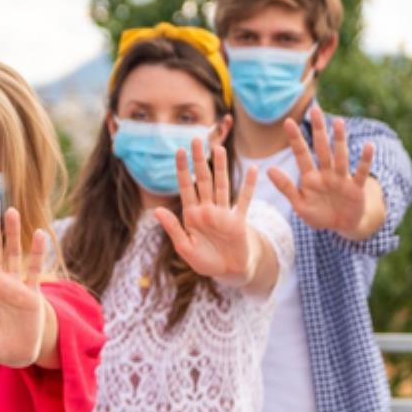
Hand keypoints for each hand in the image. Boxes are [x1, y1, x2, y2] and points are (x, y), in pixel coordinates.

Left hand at [155, 138, 259, 285]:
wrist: (228, 272)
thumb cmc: (205, 261)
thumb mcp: (185, 247)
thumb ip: (172, 228)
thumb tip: (157, 211)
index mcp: (192, 215)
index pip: (186, 187)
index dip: (182, 169)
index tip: (179, 151)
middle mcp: (207, 210)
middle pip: (203, 180)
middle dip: (199, 160)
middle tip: (196, 139)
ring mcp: (224, 213)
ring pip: (222, 185)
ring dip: (221, 168)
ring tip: (218, 148)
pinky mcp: (239, 221)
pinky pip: (245, 201)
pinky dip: (249, 186)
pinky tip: (253, 170)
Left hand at [273, 107, 375, 234]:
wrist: (342, 226)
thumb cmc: (319, 214)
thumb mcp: (299, 205)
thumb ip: (286, 187)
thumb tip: (268, 169)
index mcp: (310, 177)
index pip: (301, 154)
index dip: (295, 139)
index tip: (288, 122)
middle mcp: (326, 173)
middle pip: (322, 149)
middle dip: (318, 130)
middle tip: (315, 110)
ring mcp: (342, 179)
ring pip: (340, 156)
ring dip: (340, 140)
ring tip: (339, 122)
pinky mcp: (356, 188)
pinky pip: (362, 172)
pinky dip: (365, 161)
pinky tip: (369, 146)